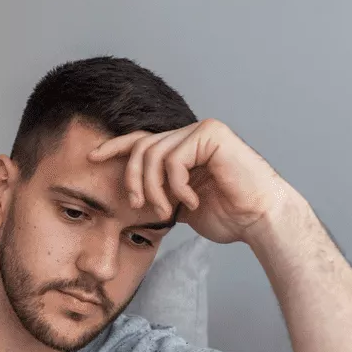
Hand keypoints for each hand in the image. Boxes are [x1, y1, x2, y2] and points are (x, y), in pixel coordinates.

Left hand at [88, 118, 292, 243]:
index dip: (114, 146)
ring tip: (165, 210)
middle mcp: (192, 134)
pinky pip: (174, 159)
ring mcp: (202, 131)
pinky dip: (176, 186)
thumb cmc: (230, 216)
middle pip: (141, 146)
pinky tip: (191, 202)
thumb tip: (135, 194)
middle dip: (133, 179)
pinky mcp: (211, 135)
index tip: (91, 157)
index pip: (141, 140)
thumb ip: (162, 192)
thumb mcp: (182, 205)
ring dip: (154, 188)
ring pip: (154, 154)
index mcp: (184, 148)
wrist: (260, 220)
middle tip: (139, 206)